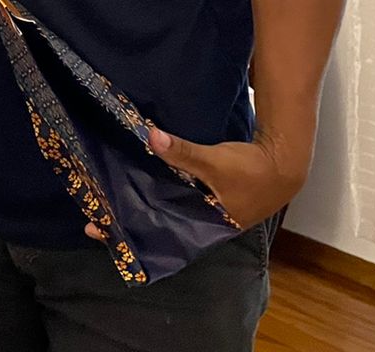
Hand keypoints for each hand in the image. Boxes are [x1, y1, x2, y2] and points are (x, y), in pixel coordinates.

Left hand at [82, 127, 306, 237]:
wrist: (283, 164)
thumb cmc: (250, 171)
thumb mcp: (215, 162)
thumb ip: (182, 152)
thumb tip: (148, 136)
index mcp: (201, 228)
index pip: (157, 238)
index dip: (129, 234)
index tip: (97, 229)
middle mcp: (198, 225)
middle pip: (156, 227)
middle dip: (126, 221)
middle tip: (91, 214)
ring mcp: (200, 212)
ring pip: (162, 212)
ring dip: (138, 206)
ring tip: (105, 199)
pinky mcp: (202, 196)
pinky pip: (171, 198)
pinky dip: (153, 192)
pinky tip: (134, 184)